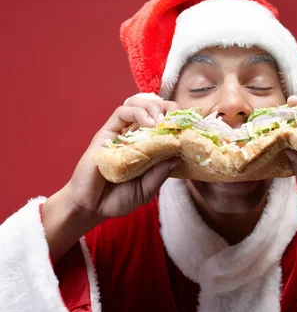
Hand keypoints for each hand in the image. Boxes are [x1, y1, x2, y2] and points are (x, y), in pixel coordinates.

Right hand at [42, 97, 179, 262]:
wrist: (90, 207)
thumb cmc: (117, 199)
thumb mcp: (146, 190)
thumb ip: (159, 174)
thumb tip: (178, 155)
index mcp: (149, 147)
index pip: (166, 123)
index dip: (178, 120)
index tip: (191, 126)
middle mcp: (136, 135)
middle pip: (154, 108)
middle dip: (169, 108)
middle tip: (178, 119)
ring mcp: (121, 132)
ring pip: (138, 104)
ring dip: (154, 107)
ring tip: (162, 121)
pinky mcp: (106, 132)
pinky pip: (122, 112)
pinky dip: (138, 112)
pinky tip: (149, 123)